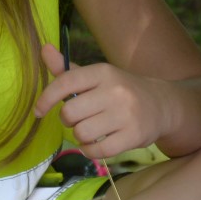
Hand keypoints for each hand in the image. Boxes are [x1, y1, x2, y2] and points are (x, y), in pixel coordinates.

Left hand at [33, 43, 164, 159]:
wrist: (162, 105)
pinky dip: (90, 150)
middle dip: (68, 120)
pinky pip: (97, 151)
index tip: (39, 111)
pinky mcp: (133, 136)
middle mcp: (115, 91)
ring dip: (80, 136)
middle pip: (70, 113)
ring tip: (90, 131)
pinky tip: (96, 144)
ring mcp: (126, 114)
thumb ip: (68, 68)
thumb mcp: (97, 76)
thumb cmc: (121, 91)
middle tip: (78, 119)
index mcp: (103, 72)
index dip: (46, 98)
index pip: (66, 82)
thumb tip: (43, 48)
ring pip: (82, 133)